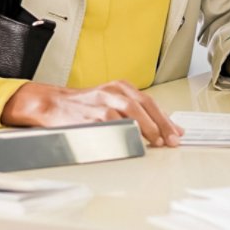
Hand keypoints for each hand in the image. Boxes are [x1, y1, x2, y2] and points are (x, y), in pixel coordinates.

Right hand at [1, 80, 183, 147]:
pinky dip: (124, 133)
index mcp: (120, 87)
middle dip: (160, 124)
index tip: (177, 133)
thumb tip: (159, 128)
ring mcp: (101, 103)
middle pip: (143, 105)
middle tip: (171, 140)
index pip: (149, 102)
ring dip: (146, 128)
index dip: (165, 118)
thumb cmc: (83, 106)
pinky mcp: (90, 115)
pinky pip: (111, 124)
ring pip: (130, 112)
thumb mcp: (110, 101)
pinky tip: (133, 142)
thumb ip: (133, 111)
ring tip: (156, 142)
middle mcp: (112, 91)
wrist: (52, 104)